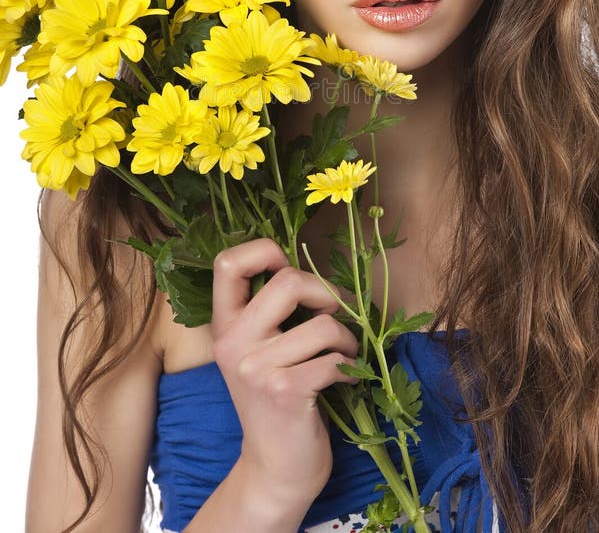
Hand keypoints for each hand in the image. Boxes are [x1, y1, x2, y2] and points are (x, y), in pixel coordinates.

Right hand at [210, 237, 359, 505]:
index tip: (289, 270)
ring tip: (343, 354)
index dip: (265, 251)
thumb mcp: (258, 350)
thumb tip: (301, 265)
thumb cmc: (276, 399)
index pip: (228, 262)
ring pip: (322, 323)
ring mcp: (256, 368)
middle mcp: (232, 342)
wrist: (275, 468)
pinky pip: (335, 359)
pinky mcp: (285, 391)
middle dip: (325, 292)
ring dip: (346, 338)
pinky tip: (346, 379)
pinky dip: (350, 366)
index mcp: (224, 325)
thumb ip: (267, 309)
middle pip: (287, 280)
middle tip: (332, 314)